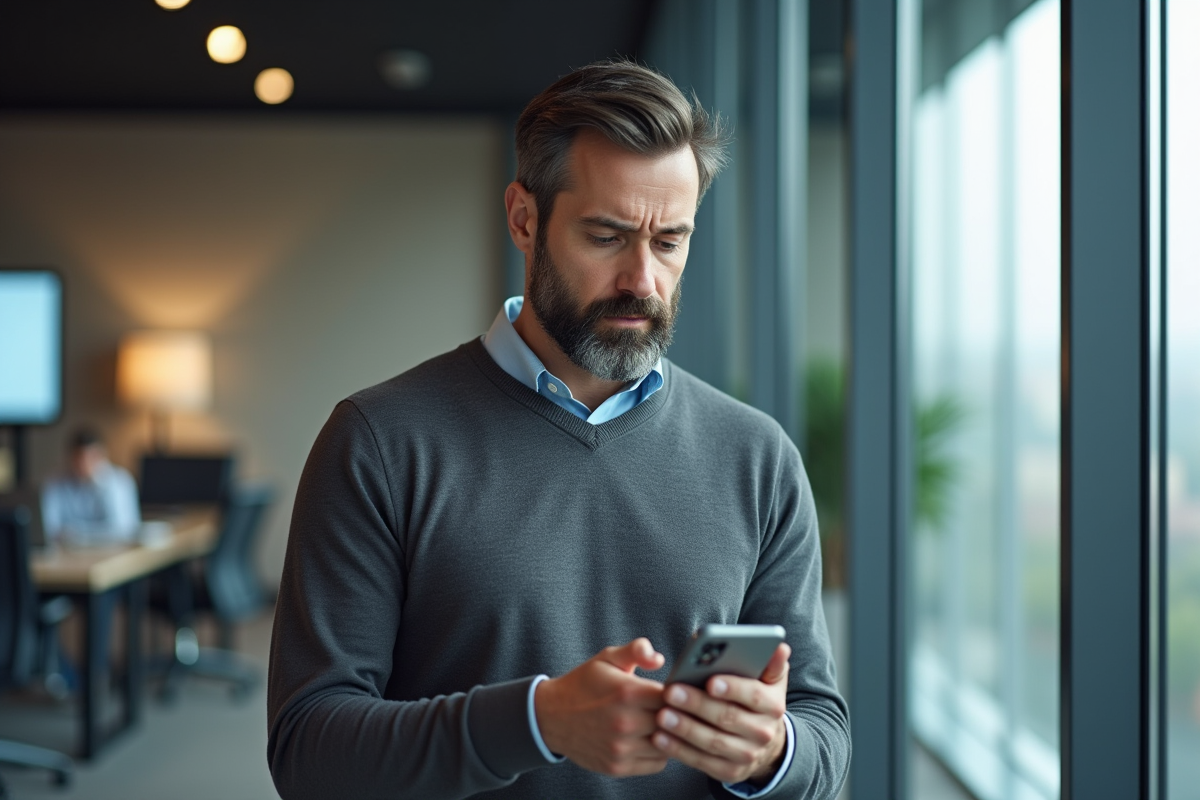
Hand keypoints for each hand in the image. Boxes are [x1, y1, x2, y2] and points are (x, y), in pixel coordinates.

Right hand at [535, 638, 668, 776]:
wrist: (551, 717)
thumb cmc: (584, 684)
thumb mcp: (607, 658)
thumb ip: (636, 650)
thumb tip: (660, 659)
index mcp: (627, 692)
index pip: (674, 696)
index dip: (681, 693)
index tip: (679, 691)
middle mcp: (625, 723)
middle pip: (674, 722)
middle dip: (678, 714)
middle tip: (677, 708)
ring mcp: (622, 748)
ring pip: (668, 745)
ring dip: (670, 735)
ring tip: (663, 723)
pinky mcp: (618, 767)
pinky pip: (657, 764)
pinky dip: (659, 752)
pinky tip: (651, 738)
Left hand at [652, 642, 791, 784]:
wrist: (765, 742)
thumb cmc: (757, 700)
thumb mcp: (770, 680)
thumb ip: (772, 662)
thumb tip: (780, 647)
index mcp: (773, 705)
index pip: (754, 695)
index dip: (733, 688)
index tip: (710, 681)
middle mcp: (763, 732)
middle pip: (728, 718)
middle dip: (697, 704)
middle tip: (671, 692)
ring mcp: (747, 755)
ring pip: (713, 742)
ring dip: (685, 729)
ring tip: (662, 715)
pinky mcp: (729, 771)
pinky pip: (701, 761)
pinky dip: (679, 750)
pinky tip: (660, 738)